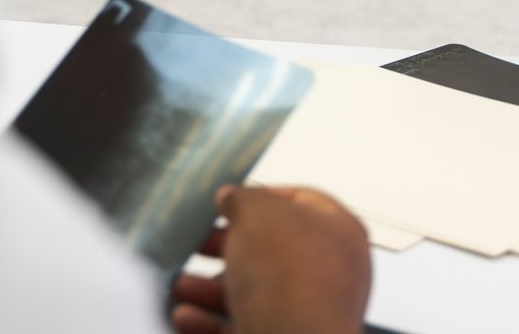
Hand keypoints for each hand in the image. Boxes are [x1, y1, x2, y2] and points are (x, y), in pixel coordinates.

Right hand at [169, 185, 371, 333]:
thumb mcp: (259, 212)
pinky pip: (240, 326)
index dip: (260, 197)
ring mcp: (306, 311)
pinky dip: (208, 321)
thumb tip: (232, 197)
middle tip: (197, 243)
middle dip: (225, 247)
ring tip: (181, 283)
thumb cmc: (289, 275)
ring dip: (209, 287)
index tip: (227, 203)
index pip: (300, 201)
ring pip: (251, 292)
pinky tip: (185, 313)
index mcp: (338, 231)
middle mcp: (328, 272)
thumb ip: (243, 198)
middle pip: (269, 250)